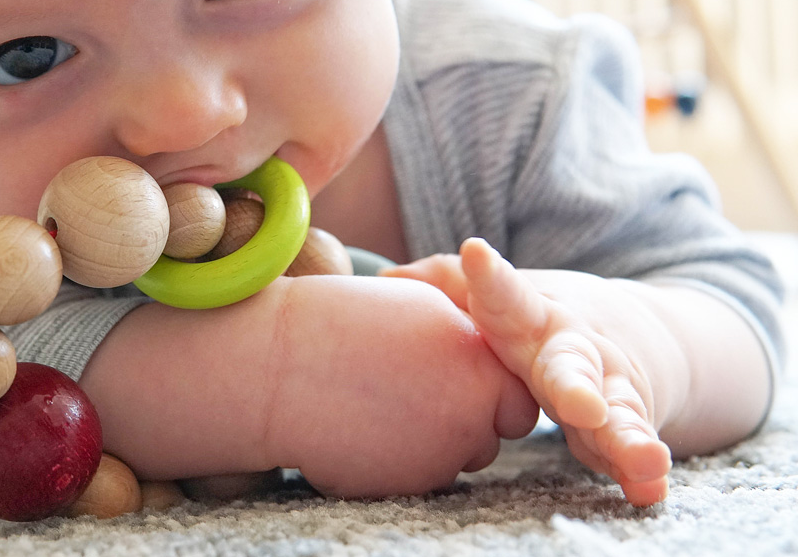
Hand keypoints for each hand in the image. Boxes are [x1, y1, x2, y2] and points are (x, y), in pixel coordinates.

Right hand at [264, 274, 538, 497]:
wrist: (279, 365)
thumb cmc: (344, 322)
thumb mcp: (423, 308)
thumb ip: (470, 341)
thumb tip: (489, 364)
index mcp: (481, 369)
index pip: (518, 406)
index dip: (489, 396)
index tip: (458, 381)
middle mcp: (468, 420)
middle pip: (487, 440)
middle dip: (461, 423)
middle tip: (412, 392)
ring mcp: (434, 460)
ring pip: (448, 463)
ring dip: (428, 444)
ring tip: (380, 405)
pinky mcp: (399, 488)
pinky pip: (411, 479)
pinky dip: (393, 460)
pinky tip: (360, 427)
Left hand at [382, 238, 678, 506]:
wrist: (635, 330)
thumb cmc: (540, 320)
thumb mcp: (503, 300)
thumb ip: (449, 286)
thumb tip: (384, 282)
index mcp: (530, 315)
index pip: (507, 294)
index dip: (490, 277)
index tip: (476, 254)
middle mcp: (573, 347)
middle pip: (569, 363)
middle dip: (573, 383)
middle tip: (579, 404)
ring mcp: (607, 386)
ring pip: (615, 410)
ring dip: (624, 435)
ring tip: (641, 459)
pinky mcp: (627, 423)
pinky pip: (630, 444)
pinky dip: (640, 465)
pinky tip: (648, 487)